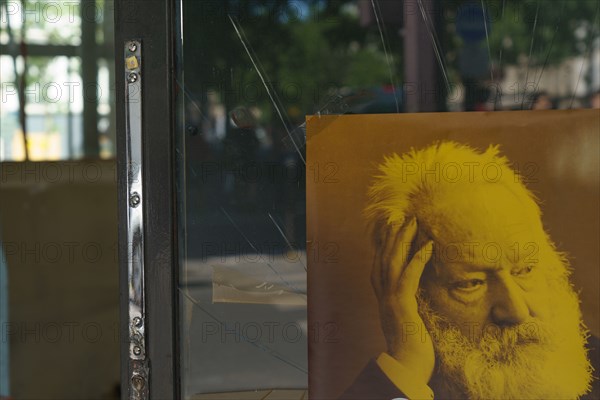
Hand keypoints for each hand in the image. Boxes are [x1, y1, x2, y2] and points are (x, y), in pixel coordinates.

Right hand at [371, 217, 434, 386]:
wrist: (406, 366)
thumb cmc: (411, 348)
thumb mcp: (407, 321)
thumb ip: (406, 307)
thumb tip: (414, 299)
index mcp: (383, 298)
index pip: (380, 265)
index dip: (384, 246)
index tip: (389, 229)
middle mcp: (382, 295)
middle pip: (384, 258)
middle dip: (392, 236)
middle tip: (400, 217)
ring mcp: (390, 299)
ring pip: (393, 261)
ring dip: (403, 239)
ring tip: (413, 222)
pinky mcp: (402, 304)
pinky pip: (410, 275)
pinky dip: (418, 258)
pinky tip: (428, 245)